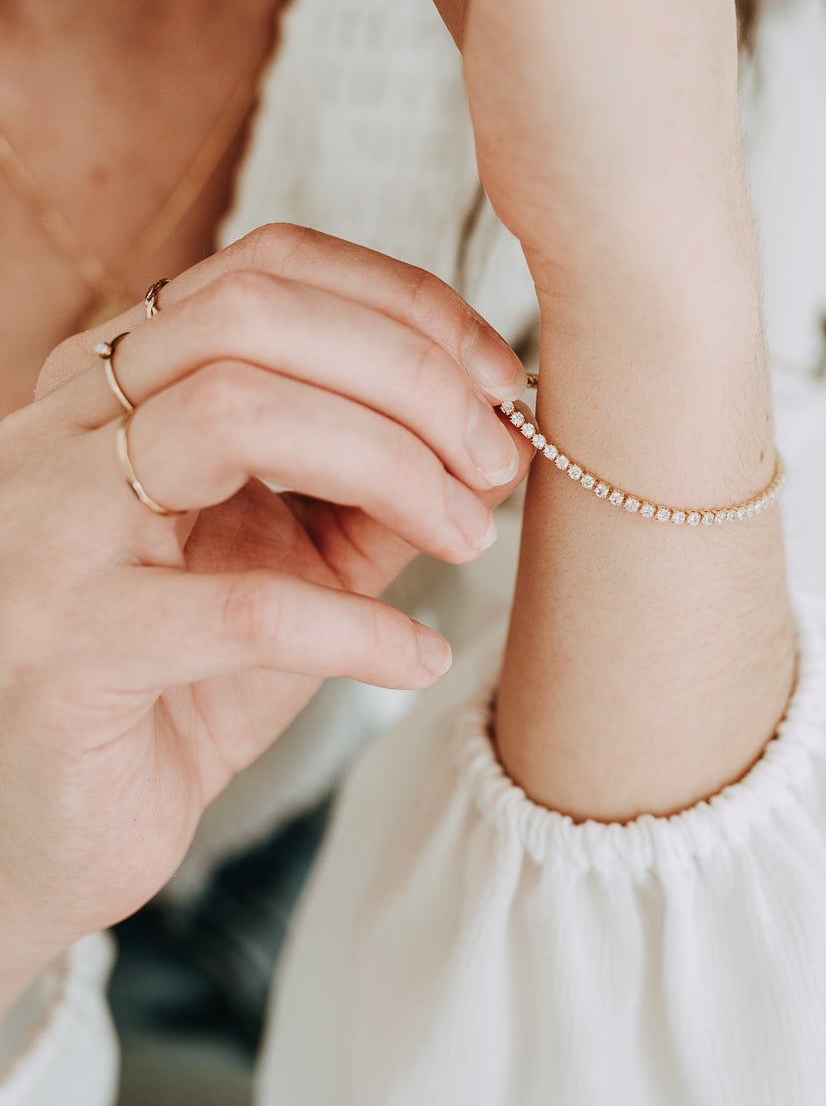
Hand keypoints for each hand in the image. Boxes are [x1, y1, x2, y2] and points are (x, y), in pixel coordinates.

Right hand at [0, 224, 530, 994]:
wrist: (38, 835)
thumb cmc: (171, 687)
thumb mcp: (281, 562)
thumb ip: (367, 490)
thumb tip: (496, 434)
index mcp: (112, 385)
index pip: (264, 270)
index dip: (404, 304)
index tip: (500, 374)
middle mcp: (63, 429)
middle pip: (254, 318)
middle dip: (408, 373)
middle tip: (494, 458)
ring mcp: (51, 531)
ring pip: (235, 414)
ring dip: (391, 466)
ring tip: (466, 537)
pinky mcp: (69, 650)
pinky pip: (241, 611)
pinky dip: (358, 629)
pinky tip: (415, 659)